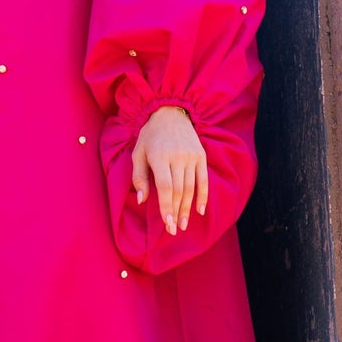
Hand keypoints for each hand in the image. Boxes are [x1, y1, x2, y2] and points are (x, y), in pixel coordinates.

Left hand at [130, 106, 207, 236]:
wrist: (170, 112)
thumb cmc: (150, 135)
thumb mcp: (138, 152)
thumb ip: (139, 176)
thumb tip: (142, 200)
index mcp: (159, 157)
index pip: (166, 188)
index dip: (167, 207)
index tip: (167, 224)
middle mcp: (177, 157)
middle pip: (179, 191)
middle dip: (177, 213)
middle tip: (175, 230)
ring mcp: (191, 156)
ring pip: (191, 188)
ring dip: (188, 208)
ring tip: (184, 224)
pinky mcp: (201, 156)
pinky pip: (204, 179)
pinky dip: (203, 196)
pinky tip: (199, 210)